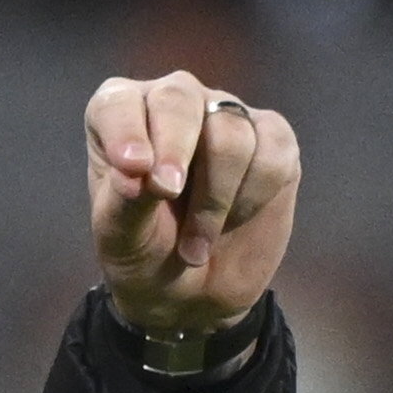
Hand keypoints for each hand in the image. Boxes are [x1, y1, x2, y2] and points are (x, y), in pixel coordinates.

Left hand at [84, 71, 301, 333]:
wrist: (194, 293)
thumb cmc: (143, 254)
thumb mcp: (121, 239)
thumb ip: (124, 202)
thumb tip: (138, 174)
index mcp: (119, 117)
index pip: (118, 103)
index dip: (126, 130)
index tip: (134, 169)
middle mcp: (173, 103)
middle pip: (179, 98)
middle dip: (175, 150)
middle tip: (168, 194)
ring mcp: (225, 116)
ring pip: (230, 130)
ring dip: (215, 196)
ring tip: (195, 244)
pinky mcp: (272, 138)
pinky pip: (274, 150)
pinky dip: (255, 194)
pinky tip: (235, 219)